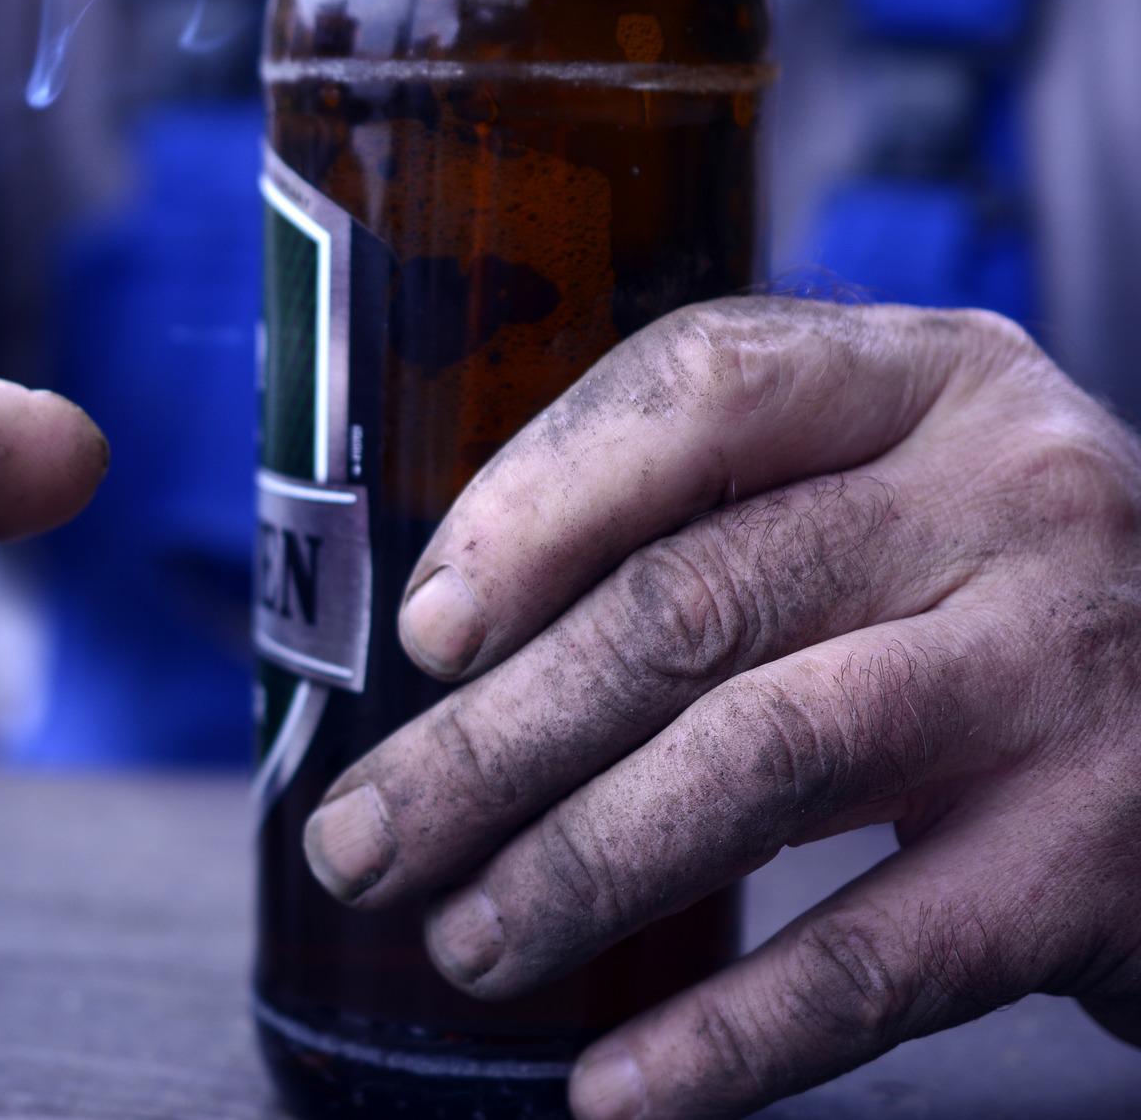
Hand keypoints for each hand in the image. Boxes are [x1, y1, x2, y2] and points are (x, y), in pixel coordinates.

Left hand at [301, 298, 1140, 1116]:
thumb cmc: (1000, 607)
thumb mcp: (893, 499)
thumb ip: (720, 517)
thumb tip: (459, 643)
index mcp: (928, 381)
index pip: (699, 391)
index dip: (533, 504)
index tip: (426, 630)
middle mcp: (1009, 498)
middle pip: (687, 604)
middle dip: (491, 741)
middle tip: (362, 836)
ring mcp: (1064, 670)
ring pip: (757, 761)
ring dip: (572, 870)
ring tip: (461, 946)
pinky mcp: (1098, 853)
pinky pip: (875, 956)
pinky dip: (726, 1035)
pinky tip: (614, 1088)